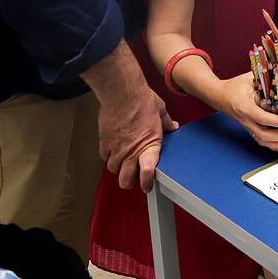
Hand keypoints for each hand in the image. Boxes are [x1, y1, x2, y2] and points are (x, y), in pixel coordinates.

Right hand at [82, 42, 178, 192]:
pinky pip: (104, 156)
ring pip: (113, 169)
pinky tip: (112, 150)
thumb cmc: (142, 99)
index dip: (146, 182)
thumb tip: (173, 126)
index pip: (148, 171)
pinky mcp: (104, 142)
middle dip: (129, 182)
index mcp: (150, 144)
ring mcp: (117, 148)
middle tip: (131, 180)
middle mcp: (132, 150)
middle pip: (126, 179)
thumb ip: (166, 122)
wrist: (121, 92)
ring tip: (122, 163)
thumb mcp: (160, 110)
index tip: (147, 186)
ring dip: (118, 168)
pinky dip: (107, 156)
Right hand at [216, 73, 277, 151]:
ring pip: (262, 140)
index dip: (276, 122)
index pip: (262, 118)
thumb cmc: (233, 86)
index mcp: (245, 107)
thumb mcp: (248, 78)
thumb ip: (264, 75)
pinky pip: (260, 140)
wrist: (218, 95)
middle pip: (263, 135)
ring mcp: (247, 126)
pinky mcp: (249, 128)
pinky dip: (272, 146)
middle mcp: (246, 119)